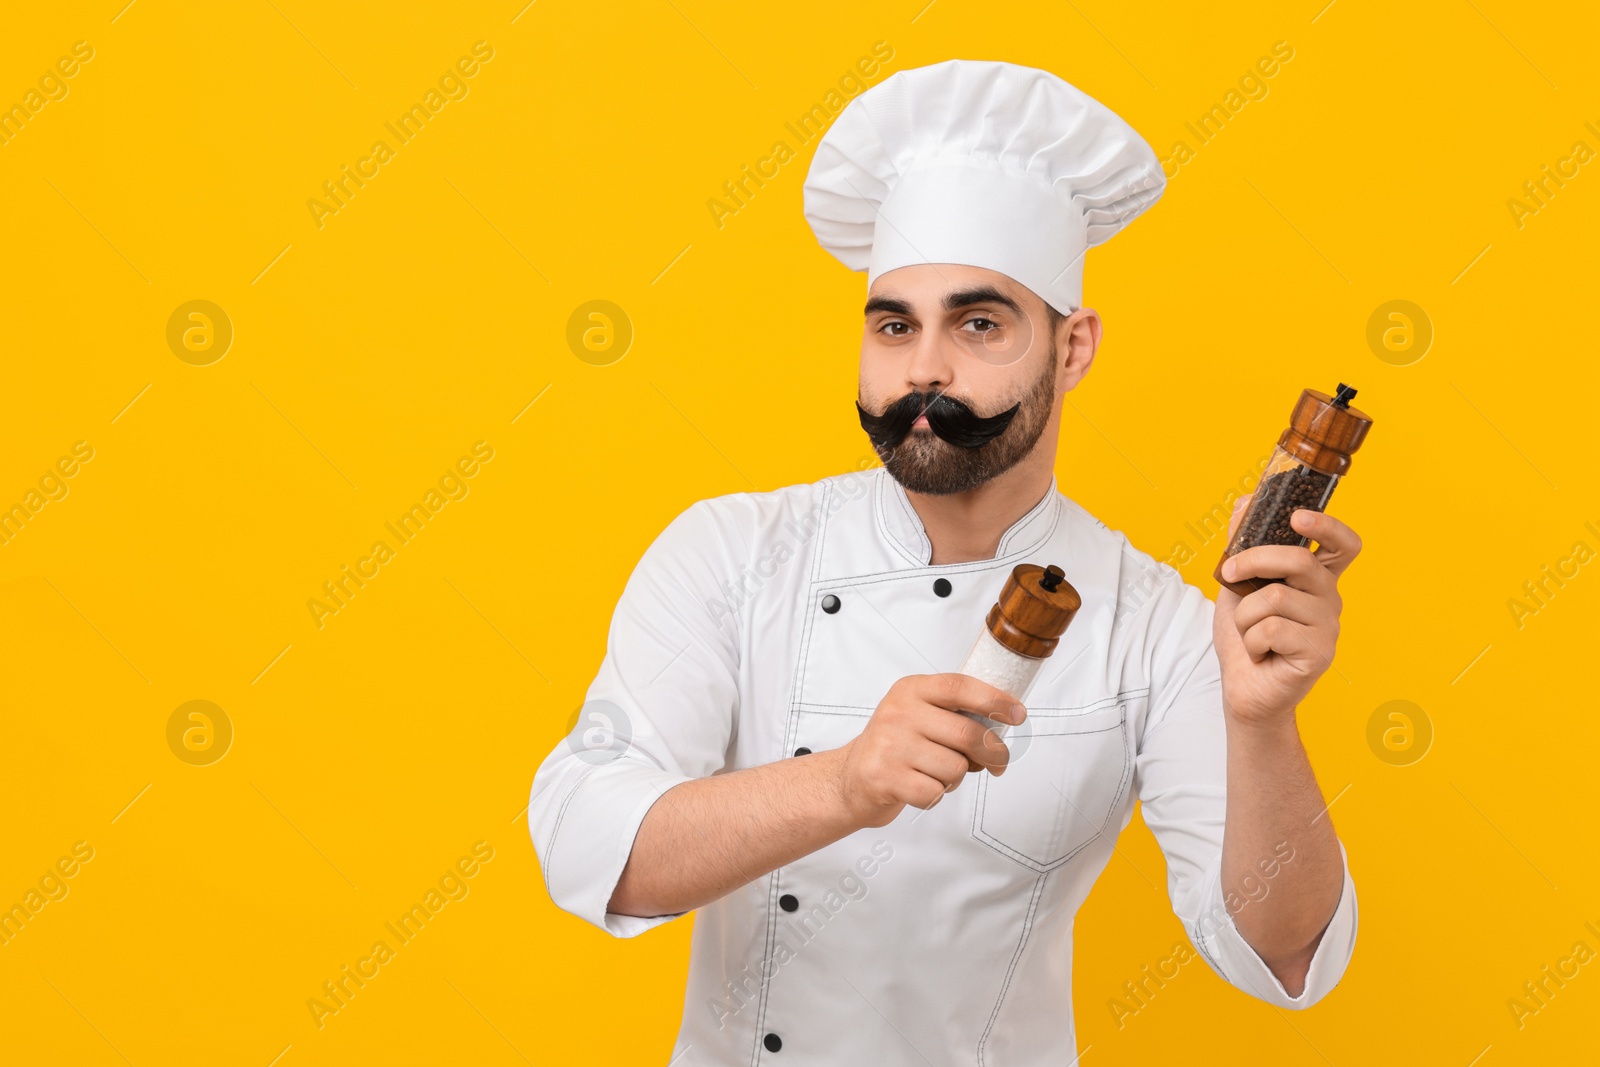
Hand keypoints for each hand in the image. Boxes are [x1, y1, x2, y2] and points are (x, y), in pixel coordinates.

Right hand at [835, 674, 1024, 827]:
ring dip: (955, 777)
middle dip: (994, 753)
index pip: (960, 687)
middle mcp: (899, 713)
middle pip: (967, 733)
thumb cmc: (894, 746)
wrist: (849, 778)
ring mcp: (890, 745)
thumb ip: (953, 712)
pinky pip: (935, 792)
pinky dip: (936, 795)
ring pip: (955, 767)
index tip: (1018, 714)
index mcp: (911, 690)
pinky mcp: (885, 777)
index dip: (995, 700)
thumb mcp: (917, 713)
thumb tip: (1003, 722)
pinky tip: (920, 786)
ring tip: (936, 773)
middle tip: (998, 763)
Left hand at [1213, 497, 1361, 726]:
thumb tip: (1245, 500)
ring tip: (1250, 633)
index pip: (1343, 544)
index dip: (1327, 525)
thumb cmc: (1244, 636)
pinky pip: (1273, 629)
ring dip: (1245, 615)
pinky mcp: (1318, 652)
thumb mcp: (1237, 585)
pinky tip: (1260, 653)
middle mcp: (1330, 599)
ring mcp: (1328, 627)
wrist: (1243, 689)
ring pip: (1276, 598)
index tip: (1297, 515)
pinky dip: (1251, 640)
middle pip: (1300, 561)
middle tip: (1228, 574)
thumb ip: (1243, 546)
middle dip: (1254, 560)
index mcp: (1316, 579)